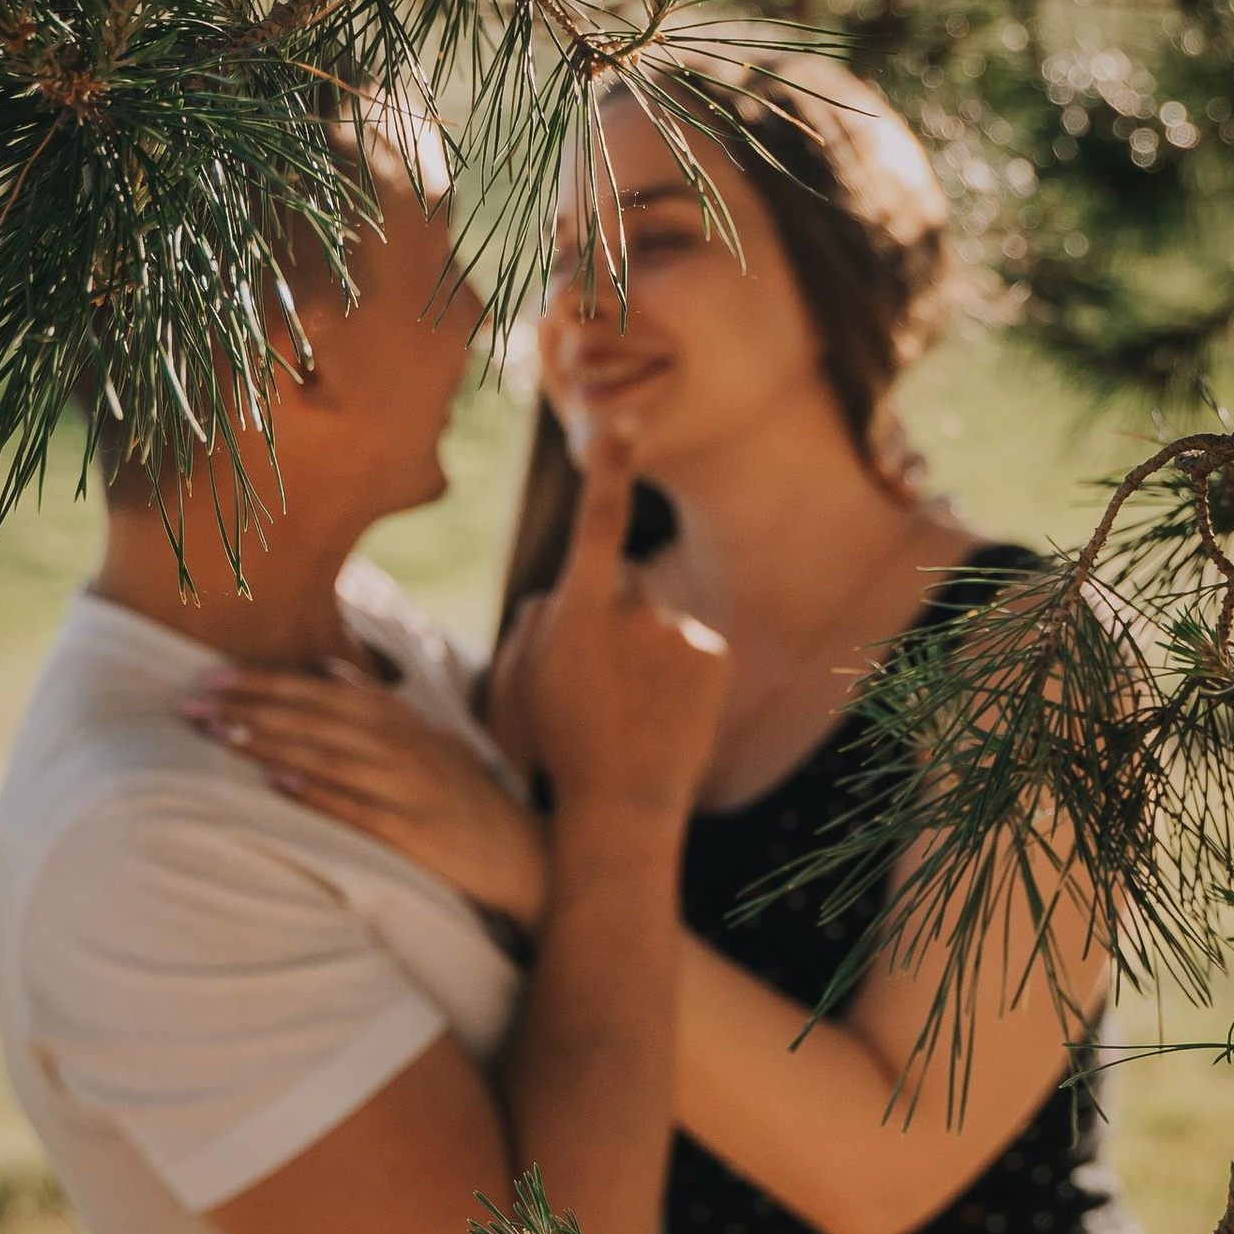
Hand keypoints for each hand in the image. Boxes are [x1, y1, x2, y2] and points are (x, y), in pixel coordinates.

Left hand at [181, 666, 550, 926]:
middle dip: (252, 707)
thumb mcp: (430, 741)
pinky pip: (357, 809)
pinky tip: (276, 783)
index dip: (266, 683)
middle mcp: (406, 747)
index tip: (213, 678)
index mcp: (403, 724)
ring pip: (330, 756)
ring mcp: (410, 787)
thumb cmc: (466, 801)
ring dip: (272, 743)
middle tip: (194, 701)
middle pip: (317, 718)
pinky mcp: (416, 831)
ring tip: (220, 733)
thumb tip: (322, 668)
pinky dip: (317, 793)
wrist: (525, 857)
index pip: (322, 693)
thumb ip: (379, 705)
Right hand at [508, 424, 726, 819]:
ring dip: (644, 648)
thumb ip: (538, 623)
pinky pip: (687, 639)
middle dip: (609, 616)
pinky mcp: (715, 653)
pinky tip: (663, 710)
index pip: (596, 525)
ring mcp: (682, 632)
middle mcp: (638, 613)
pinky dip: (676, 666)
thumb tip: (565, 593)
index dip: (608, 469)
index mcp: (579, 615)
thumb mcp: (519, 681)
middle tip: (597, 686)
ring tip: (631, 707)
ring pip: (655, 617)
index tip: (619, 424)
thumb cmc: (556, 744)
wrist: (623, 809)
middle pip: (620, 586)